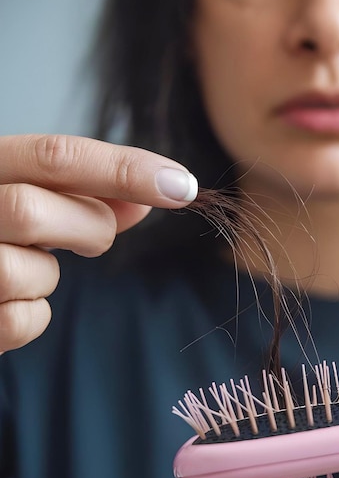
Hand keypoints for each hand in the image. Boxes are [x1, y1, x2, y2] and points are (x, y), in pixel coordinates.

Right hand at [0, 134, 197, 352]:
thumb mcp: (29, 199)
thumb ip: (83, 196)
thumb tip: (151, 195)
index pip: (54, 157)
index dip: (125, 170)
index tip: (182, 186)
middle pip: (33, 208)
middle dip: (85, 227)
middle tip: (94, 236)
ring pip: (30, 270)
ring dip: (49, 276)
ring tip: (26, 269)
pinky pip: (22, 320)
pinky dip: (33, 316)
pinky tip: (9, 301)